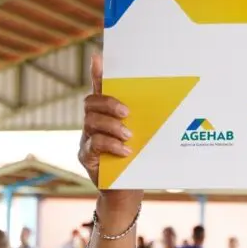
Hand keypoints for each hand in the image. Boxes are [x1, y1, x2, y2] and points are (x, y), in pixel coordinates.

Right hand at [78, 54, 137, 193]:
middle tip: (127, 113)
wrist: (126, 190)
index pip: (99, 89)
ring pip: (91, 122)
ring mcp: (86, 139)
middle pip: (91, 103)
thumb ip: (143, 119)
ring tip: (128, 135)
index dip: (96, 73)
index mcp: (106, 114)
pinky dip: (111, 145)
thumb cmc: (136, 160)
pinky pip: (93, 144)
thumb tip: (161, 98)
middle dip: (108, 104)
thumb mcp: (142, 136)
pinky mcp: (86, 156)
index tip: (98, 57)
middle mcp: (92, 123)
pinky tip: (125, 150)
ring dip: (111, 126)